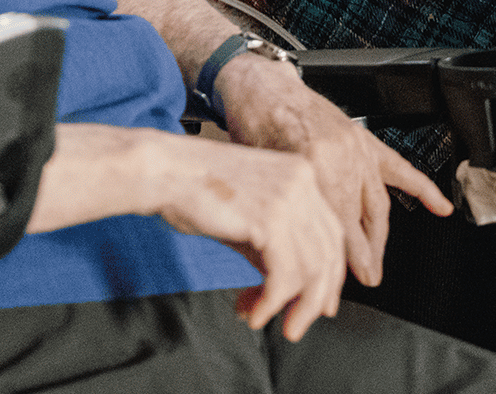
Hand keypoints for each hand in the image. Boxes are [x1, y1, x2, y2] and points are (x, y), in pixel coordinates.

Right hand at [153, 136, 348, 340]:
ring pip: (312, 268)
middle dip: (315, 298)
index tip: (319, 304)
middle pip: (329, 252)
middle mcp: (302, 182)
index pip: (331, 234)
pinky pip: (286, 274)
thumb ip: (271, 249)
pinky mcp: (270, 217)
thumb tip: (284, 288)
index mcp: (301, 175)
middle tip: (295, 325)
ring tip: (265, 320)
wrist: (164, 171)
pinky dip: (272, 302)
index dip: (329, 276)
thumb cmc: (194, 191)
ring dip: (292, 306)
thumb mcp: (247, 220)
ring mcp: (290, 197)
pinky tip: (254, 313)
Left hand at [218, 55, 451, 286]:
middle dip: (362, 258)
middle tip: (362, 282)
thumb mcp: (260, 178)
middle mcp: (340, 160)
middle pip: (358, 222)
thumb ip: (284, 214)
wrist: (262, 87)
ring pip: (378, 205)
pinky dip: (423, 189)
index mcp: (312, 169)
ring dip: (380, 239)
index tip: (332, 291)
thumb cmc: (251, 127)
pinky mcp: (365, 141)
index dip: (334, 266)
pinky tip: (441, 208)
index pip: (332, 230)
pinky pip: (400, 169)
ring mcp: (357, 150)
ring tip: (376, 264)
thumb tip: (297, 257)